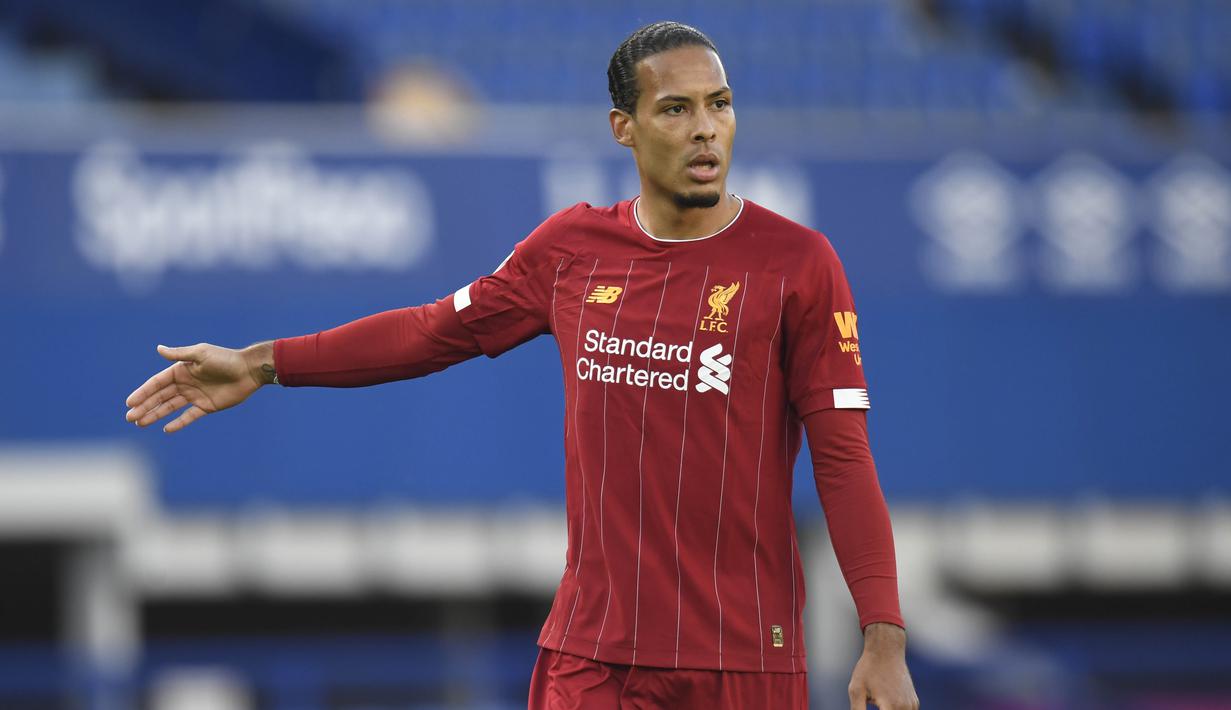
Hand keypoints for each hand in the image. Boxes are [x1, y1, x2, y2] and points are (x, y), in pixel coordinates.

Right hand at [125, 342, 273, 432]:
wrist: (248, 370)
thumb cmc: (225, 359)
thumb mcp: (201, 354)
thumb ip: (179, 355)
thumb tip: (158, 349)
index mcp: (181, 370)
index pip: (157, 383)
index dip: (143, 392)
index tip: (129, 403)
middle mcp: (186, 383)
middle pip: (160, 397)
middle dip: (144, 407)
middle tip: (130, 418)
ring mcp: (195, 396)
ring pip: (170, 407)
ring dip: (155, 415)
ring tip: (140, 424)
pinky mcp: (206, 406)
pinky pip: (189, 416)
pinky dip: (178, 422)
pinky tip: (166, 429)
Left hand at [848, 623, 918, 709]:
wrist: (886, 650)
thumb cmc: (868, 669)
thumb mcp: (856, 690)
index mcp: (890, 706)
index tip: (872, 706)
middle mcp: (905, 708)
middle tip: (874, 703)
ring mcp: (912, 706)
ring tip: (879, 702)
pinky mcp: (914, 703)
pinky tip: (884, 706)